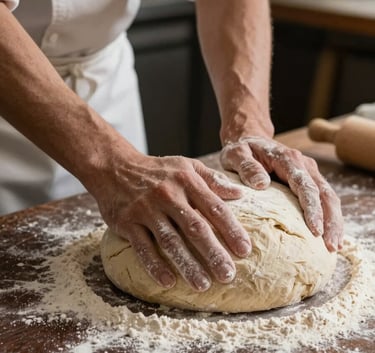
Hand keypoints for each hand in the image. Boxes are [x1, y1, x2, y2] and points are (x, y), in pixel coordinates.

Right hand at [94, 154, 251, 290]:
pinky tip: (168, 281)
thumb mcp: (186, 166)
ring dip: (187, 264)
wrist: (115, 167)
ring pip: (170, 241)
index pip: (214, 207)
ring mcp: (146, 209)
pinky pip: (143, 247)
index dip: (231, 229)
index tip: (244, 250)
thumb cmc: (157, 170)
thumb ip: (213, 179)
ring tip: (203, 285)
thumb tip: (240, 194)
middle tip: (228, 275)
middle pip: (195, 228)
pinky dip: (155, 265)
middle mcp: (168, 195)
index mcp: (187, 181)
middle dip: (213, 253)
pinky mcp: (128, 222)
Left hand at [220, 136, 343, 251]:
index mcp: (288, 159)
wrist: (249, 139)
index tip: (315, 230)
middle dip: (331, 221)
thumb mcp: (236, 155)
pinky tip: (327, 235)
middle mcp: (303, 165)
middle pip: (324, 193)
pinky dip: (327, 217)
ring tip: (334, 246)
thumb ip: (247, 167)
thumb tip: (261, 184)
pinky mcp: (306, 181)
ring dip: (334, 222)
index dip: (312, 209)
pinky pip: (322, 199)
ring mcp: (307, 172)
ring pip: (328, 197)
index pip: (305, 186)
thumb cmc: (241, 149)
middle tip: (331, 246)